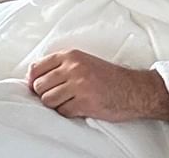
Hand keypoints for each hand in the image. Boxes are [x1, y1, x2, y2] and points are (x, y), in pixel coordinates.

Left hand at [27, 49, 168, 123]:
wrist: (134, 89)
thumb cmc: (109, 77)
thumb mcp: (84, 62)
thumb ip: (62, 67)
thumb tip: (34, 80)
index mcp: (71, 56)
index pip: (37, 67)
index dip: (34, 80)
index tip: (38, 86)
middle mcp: (73, 68)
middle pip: (39, 86)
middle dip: (46, 94)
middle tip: (59, 96)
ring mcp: (78, 85)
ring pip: (48, 100)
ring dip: (57, 105)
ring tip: (71, 101)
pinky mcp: (84, 102)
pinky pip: (62, 112)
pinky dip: (69, 113)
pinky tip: (80, 107)